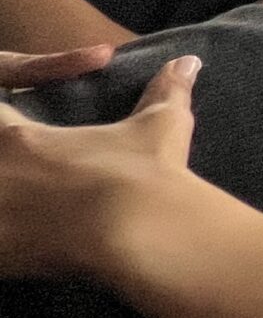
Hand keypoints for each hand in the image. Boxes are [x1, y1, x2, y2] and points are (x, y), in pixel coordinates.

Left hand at [0, 54, 197, 278]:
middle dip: (4, 170)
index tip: (19, 136)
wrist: (143, 234)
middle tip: (23, 180)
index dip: (4, 122)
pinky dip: (9, 246)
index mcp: (20, 139)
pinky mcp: (2, 256)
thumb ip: (166, 90)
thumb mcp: (160, 124)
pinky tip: (30, 243)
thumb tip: (189, 61)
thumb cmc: (146, 174)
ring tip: (24, 214)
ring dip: (4, 207)